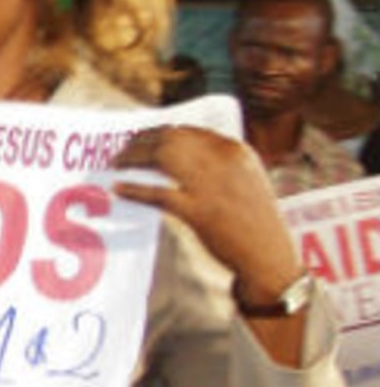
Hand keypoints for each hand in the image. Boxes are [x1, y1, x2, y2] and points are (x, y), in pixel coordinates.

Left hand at [112, 127, 301, 299]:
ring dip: (133, 157)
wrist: (268, 255)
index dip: (159, 132)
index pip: (189, 131)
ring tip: (117, 163)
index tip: (142, 137)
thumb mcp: (246, 180)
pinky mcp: (198, 211)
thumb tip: (181, 155)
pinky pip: (157, 193)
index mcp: (236, 151)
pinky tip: (118, 188)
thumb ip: (219, 164)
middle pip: (171, 139)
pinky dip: (134, 189)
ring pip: (161, 157)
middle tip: (123, 150)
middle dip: (141, 141)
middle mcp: (224, 162)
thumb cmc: (255, 221)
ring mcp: (210, 185)